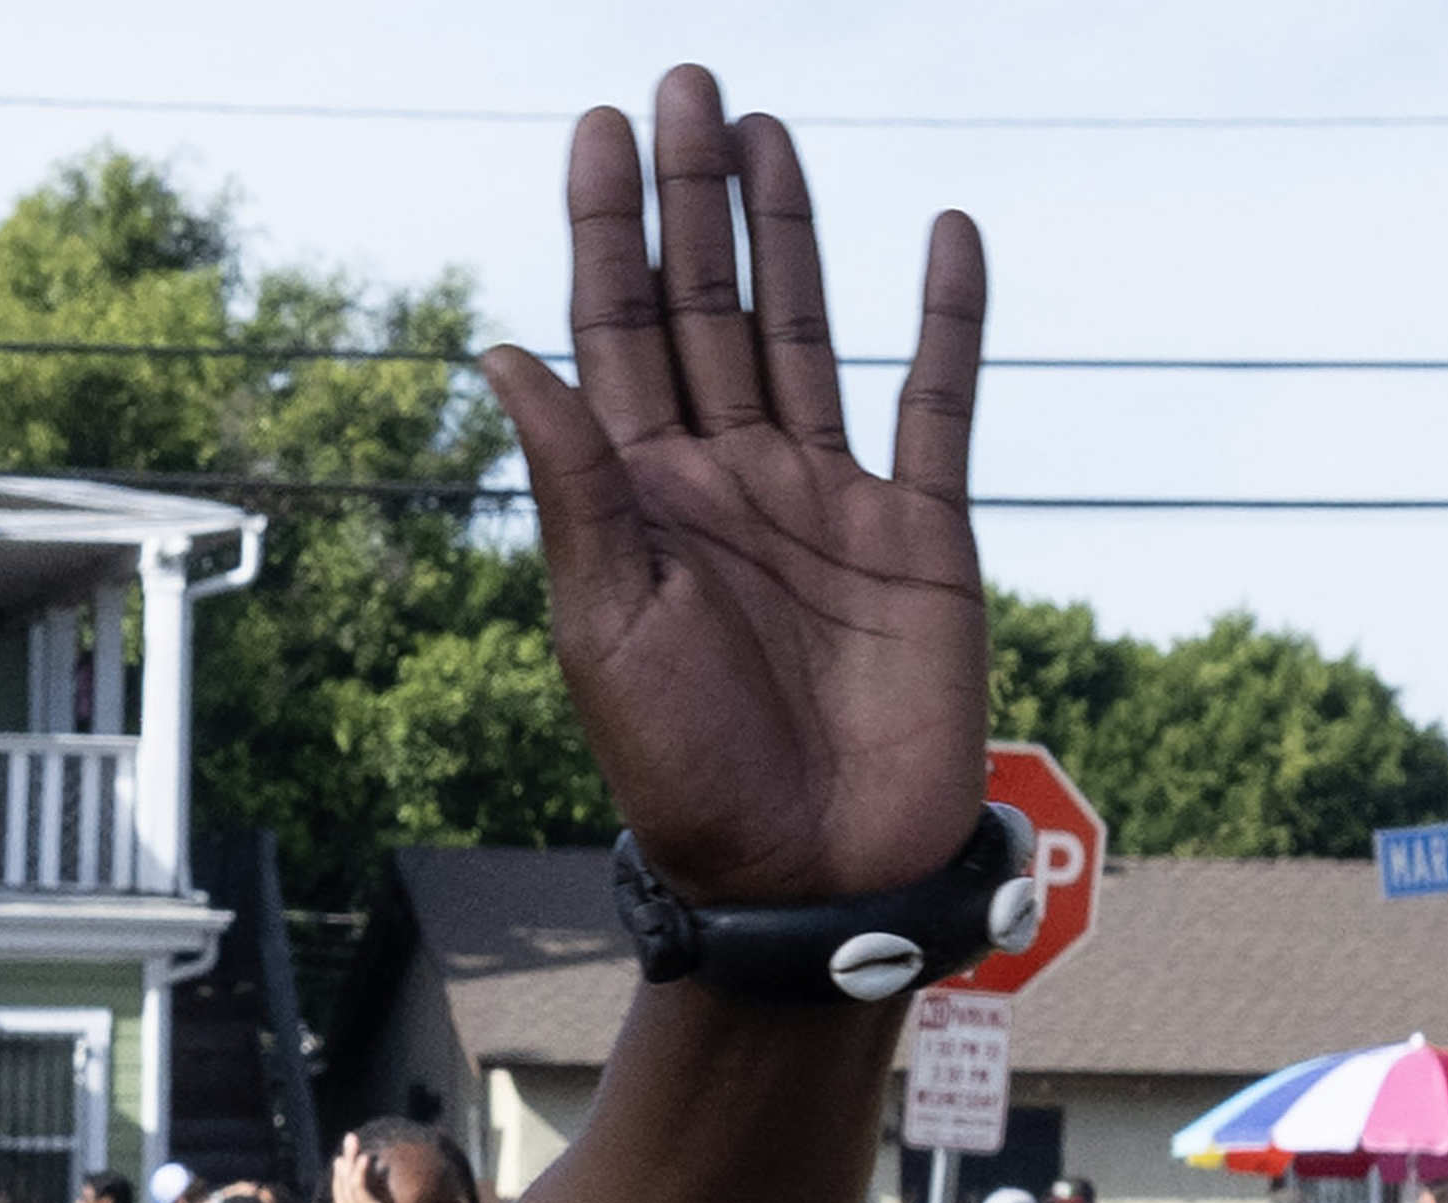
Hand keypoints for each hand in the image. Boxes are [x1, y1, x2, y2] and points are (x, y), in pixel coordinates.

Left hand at [476, 65, 986, 907]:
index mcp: (643, 501)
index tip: (602, 126)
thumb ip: (574, 484)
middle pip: (708, 306)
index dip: (609, 228)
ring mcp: (828, 502)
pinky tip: (943, 235)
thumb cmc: (685, 773)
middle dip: (695, 197)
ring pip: (804, 330)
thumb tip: (501, 351)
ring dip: (790, 233)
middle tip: (689, 82)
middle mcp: (732, 483)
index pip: (617, 331)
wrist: (804, 874)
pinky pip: (938, 405)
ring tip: (768, 133)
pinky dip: (946, 321)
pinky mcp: (922, 535)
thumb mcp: (605, 623)